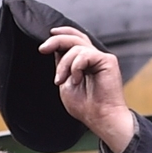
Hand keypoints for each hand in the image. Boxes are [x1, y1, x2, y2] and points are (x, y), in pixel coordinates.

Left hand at [45, 27, 138, 152]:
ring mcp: (101, 58)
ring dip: (64, 64)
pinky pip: (85, 54)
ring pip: (76, 46)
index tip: (45, 43)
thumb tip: (55, 48)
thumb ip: (62, 65)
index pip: (73, 39)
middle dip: (56, 41)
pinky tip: (77, 80)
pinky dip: (76, 66)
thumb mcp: (65, 82)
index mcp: (83, 61)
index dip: (60, 34)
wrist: (99, 118)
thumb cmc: (85, 106)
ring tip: (62, 80)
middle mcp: (93, 57)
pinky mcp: (108, 61)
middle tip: (43, 49)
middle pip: (74, 37)